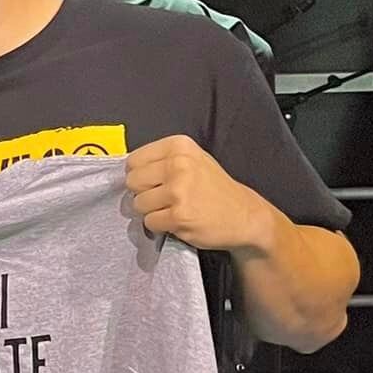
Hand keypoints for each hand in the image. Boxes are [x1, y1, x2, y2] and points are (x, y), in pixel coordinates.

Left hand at [125, 136, 270, 251]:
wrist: (245, 215)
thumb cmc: (213, 188)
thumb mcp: (192, 160)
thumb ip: (161, 161)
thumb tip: (127, 171)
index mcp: (179, 147)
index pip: (133, 161)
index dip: (141, 175)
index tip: (157, 181)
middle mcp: (178, 165)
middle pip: (132, 182)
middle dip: (144, 193)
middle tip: (166, 197)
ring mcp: (178, 191)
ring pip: (138, 204)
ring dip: (152, 211)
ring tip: (175, 208)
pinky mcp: (179, 215)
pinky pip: (149, 222)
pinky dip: (160, 225)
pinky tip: (180, 220)